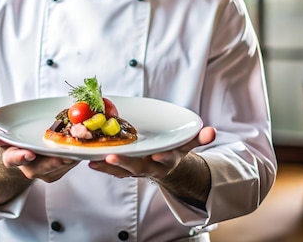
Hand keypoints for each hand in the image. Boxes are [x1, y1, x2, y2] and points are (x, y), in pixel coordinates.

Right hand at [0, 131, 78, 182]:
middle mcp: (32, 169)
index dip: (20, 157)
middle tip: (64, 148)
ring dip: (71, 153)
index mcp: (14, 160)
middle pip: (44, 165)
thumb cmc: (18, 145)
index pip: (13, 160)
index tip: (28, 153)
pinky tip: (84, 141)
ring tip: (79, 141)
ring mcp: (49, 171)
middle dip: (55, 158)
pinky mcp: (63, 169)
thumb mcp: (7, 139)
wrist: (30, 156)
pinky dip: (78, 152)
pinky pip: (72, 161)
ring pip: (61, 163)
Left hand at [88, 125, 216, 178]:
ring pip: (122, 169)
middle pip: (139, 166)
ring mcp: (138, 170)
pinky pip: (113, 170)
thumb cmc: (175, 151)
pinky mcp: (127, 171)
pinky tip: (90, 160)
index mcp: (168, 160)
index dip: (164, 158)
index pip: (167, 159)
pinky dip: (102, 166)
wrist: (167, 171)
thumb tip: (212, 131)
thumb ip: (199, 139)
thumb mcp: (188, 145)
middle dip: (126, 162)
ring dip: (109, 165)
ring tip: (96, 159)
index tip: (158, 155)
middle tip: (112, 155)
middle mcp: (151, 167)